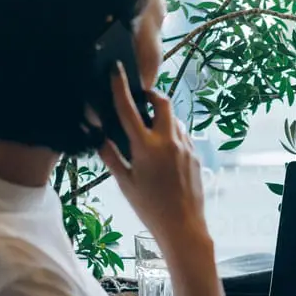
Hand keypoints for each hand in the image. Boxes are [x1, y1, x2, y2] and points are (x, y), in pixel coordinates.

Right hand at [96, 66, 208, 249]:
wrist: (183, 226)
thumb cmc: (149, 208)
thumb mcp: (124, 183)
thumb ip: (111, 156)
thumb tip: (98, 136)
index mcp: (146, 146)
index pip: (128, 109)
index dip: (120, 86)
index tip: (116, 69)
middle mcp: (169, 141)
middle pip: (163, 102)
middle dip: (152, 95)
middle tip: (142, 99)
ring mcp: (186, 147)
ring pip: (175, 120)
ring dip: (163, 118)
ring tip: (150, 131)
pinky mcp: (196, 155)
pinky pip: (183, 135)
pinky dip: (172, 134)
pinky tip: (164, 151)